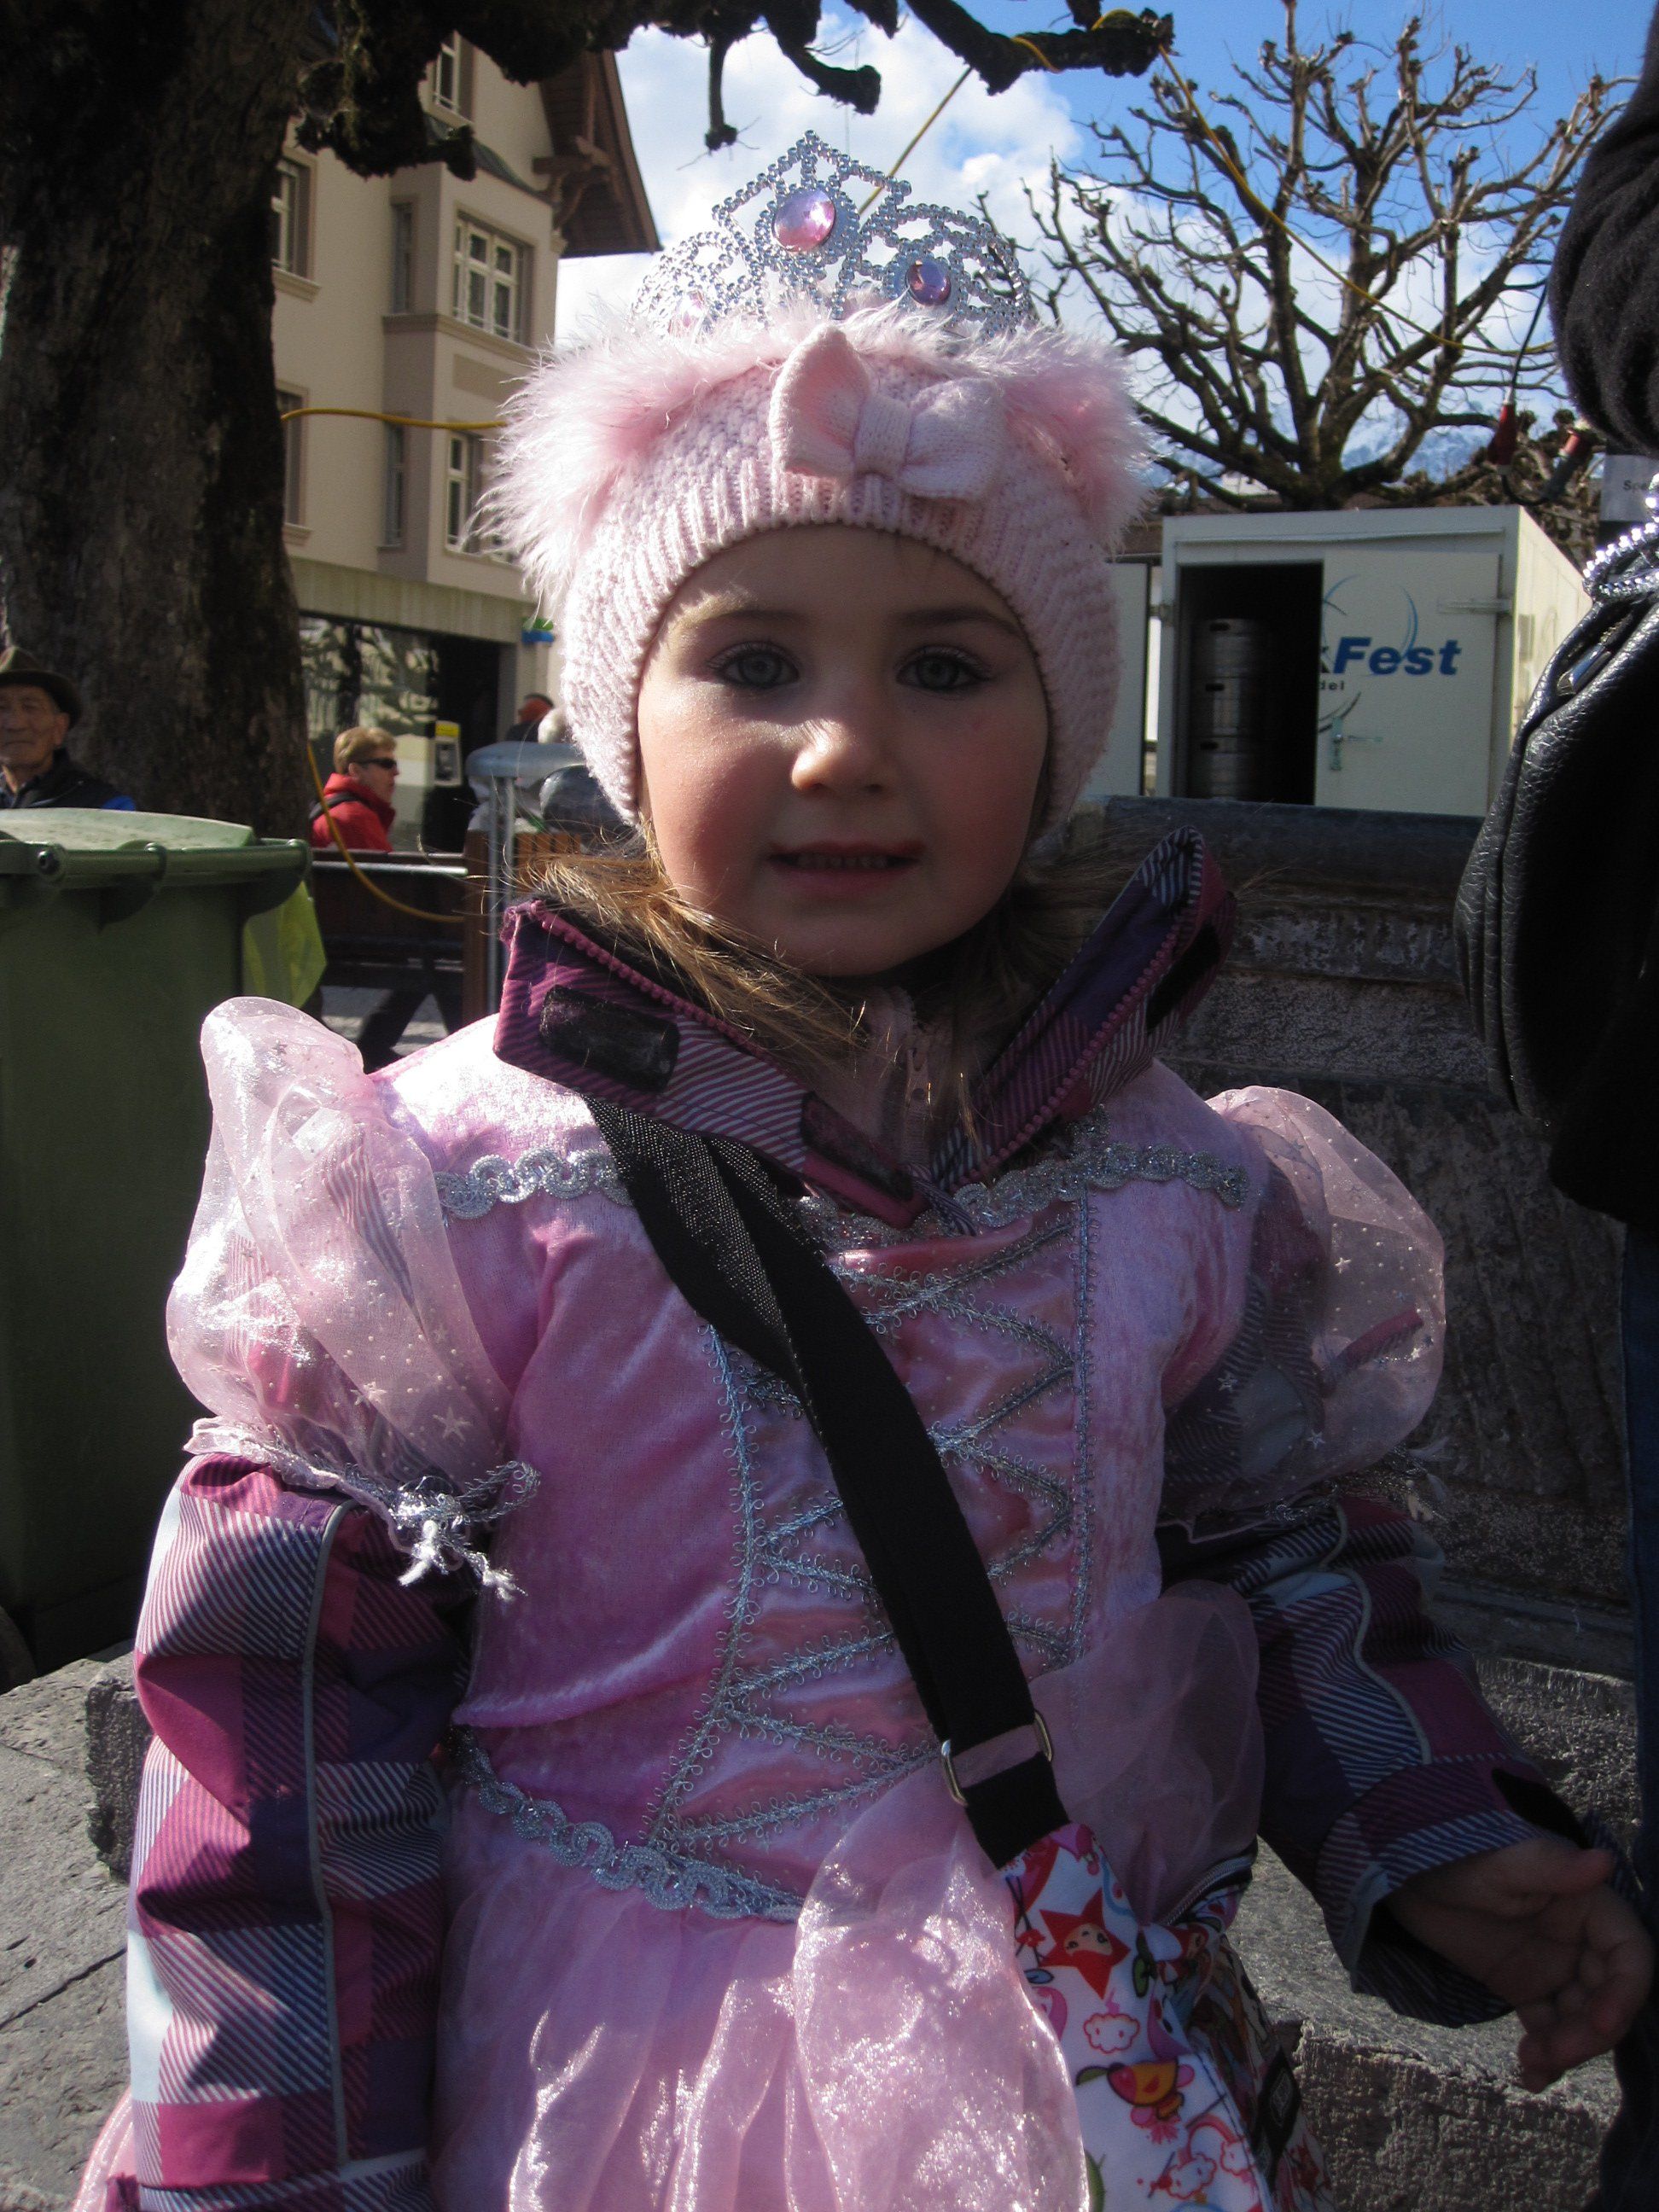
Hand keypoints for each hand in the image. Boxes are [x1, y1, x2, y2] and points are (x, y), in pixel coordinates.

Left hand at [1388, 1839, 1652, 2089]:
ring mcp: (1554, 1966)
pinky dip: (1544, 2055)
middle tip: (1552, 2052)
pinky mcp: (1525, 1987)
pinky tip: (1527, 2076)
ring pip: (1580, 2019)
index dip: (1626, 1993)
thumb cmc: (1452, 1856)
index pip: (1630, 1954)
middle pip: (1608, 1997)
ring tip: (1531, 2061)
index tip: (1602, 2023)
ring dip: (1566, 2049)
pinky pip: (1548, 2027)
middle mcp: (1579, 1938)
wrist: (1402, 1875)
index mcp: (1585, 1903)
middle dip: (1590, 2032)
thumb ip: (1550, 1867)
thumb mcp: (1497, 1864)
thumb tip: (1603, 1863)